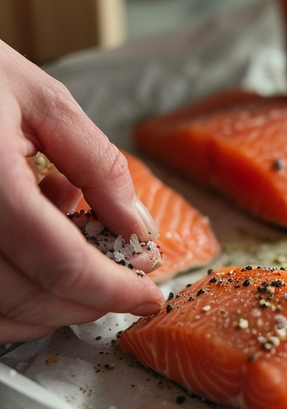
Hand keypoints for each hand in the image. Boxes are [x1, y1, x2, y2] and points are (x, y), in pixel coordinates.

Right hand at [0, 40, 163, 343]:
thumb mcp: (43, 101)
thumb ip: (98, 166)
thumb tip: (137, 227)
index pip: (60, 263)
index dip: (114, 289)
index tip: (149, 295)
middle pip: (30, 297)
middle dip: (92, 300)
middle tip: (129, 281)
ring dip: (53, 307)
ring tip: (84, 262)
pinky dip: (15, 300)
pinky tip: (36, 260)